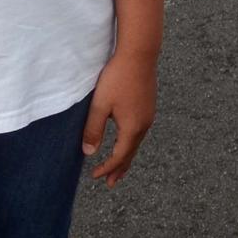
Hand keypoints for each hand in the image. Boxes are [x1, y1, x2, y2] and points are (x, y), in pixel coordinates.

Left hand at [83, 49, 155, 187]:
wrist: (140, 54)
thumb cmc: (118, 78)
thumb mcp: (100, 104)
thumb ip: (93, 129)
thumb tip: (89, 153)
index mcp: (132, 127)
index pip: (119, 156)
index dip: (106, 167)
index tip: (94, 176)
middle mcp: (144, 124)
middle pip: (131, 153)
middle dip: (119, 169)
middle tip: (110, 183)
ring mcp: (149, 115)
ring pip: (136, 143)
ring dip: (126, 157)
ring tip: (119, 167)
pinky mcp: (149, 106)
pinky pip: (140, 132)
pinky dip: (131, 143)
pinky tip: (127, 141)